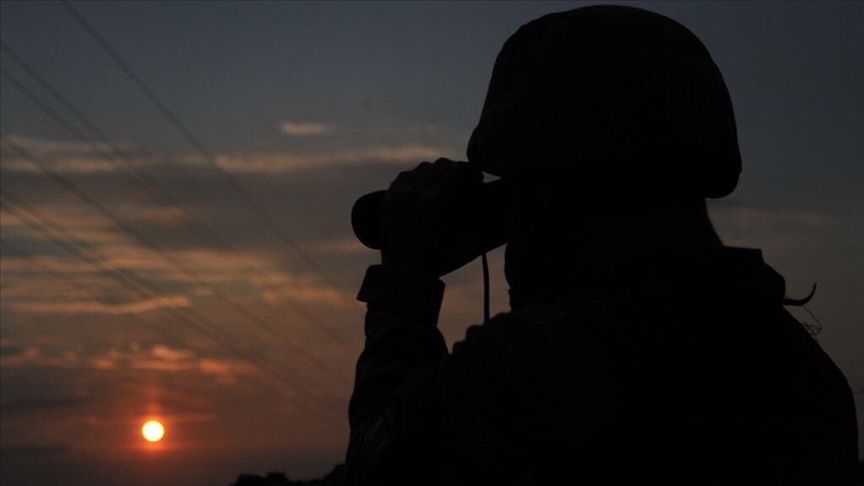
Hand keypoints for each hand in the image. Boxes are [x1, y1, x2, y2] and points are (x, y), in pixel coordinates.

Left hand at [380, 158, 484, 277]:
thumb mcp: (456, 235)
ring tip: (443, 184)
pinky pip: (405, 176)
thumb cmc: (435, 259)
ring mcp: (399, 193)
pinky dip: (416, 178)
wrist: (402, 274)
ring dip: (436, 172)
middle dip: (456, 170)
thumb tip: (478, 188)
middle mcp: (416, 192)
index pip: (459, 170)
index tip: (477, 177)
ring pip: (423, 168)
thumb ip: (466, 209)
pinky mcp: (389, 198)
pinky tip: (422, 188)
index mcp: (434, 201)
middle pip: (442, 164)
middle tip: (463, 180)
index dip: (472, 171)